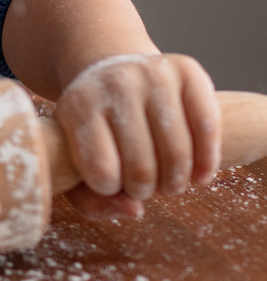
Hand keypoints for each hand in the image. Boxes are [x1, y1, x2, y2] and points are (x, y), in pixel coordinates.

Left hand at [54, 52, 221, 220]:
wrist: (111, 71)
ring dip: (175, 182)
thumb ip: (92, 202)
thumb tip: (136, 211)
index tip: (110, 181)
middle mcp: (115, 83)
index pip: (101, 172)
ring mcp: (153, 73)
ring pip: (176, 153)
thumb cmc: (95, 129)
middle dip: (145, 190)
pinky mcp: (187, 70)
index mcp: (79, 105)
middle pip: (141, 168)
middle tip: (143, 185)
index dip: (110, 189)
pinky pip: (207, 128)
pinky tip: (199, 175)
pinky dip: (207, 163)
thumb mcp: (73, 161)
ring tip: (167, 181)